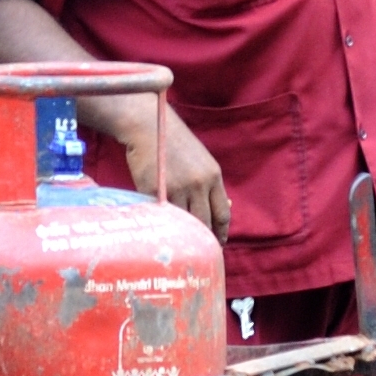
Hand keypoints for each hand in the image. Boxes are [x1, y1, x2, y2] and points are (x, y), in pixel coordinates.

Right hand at [125, 107, 231, 237]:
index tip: (219, 243)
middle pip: (205, 223)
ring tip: (181, 244)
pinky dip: (164, 224)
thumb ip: (210, 184)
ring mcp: (176, 188)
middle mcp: (198, 184)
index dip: (222, 232)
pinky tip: (163, 231)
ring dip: (183, 235)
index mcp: (213, 176)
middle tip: (200, 251)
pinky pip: (163, 215)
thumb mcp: (201, 160)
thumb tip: (227, 205)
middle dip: (204, 239)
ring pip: (184, 222)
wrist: (148, 125)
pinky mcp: (155, 191)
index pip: (223, 213)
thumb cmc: (174, 142)